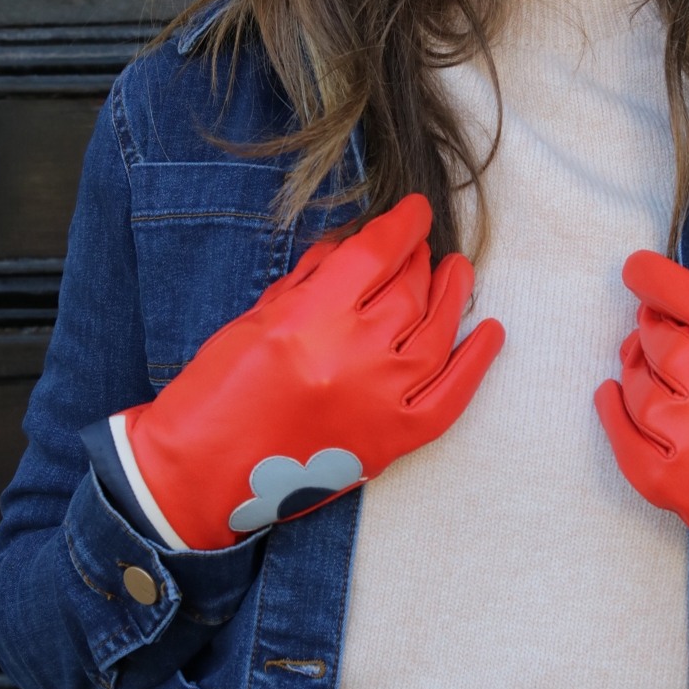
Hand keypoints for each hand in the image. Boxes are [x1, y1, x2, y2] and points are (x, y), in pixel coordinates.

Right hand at [103, 194, 503, 550]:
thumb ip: (313, 278)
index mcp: (310, 319)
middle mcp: (352, 356)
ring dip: (452, 296)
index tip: (412, 210)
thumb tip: (358, 245)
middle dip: (418, 260)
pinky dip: (476, 363)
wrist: (197, 478)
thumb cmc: (215, 392)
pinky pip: (451, 397)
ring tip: (458, 272)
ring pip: (436, 333)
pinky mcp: (391, 441)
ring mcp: (378, 401)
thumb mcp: (255, 316)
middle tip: (420, 249)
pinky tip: (491, 332)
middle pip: (409, 289)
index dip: (401, 224)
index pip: (375, 253)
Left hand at [594, 250, 688, 613]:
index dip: (661, 280)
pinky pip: (629, 445)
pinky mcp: (683, 495)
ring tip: (640, 352)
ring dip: (637, 364)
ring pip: (641, 389)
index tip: (638, 267)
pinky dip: (614, 415)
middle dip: (654, 324)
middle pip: (666, 344)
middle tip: (652, 318)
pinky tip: (611, 392)